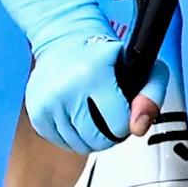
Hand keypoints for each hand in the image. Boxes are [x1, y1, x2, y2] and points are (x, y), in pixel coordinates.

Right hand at [24, 16, 155, 153]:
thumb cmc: (106, 56)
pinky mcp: (36, 112)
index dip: (127, 123)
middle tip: (111, 115)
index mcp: (92, 76)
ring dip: (92, 137)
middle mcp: (64, 90)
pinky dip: (74, 135)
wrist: (65, 40)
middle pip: (97, 140)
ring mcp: (46, 102)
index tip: (124, 110)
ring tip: (95, 114)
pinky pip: (62, 143)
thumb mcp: (141, 66)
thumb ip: (152, 95)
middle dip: (110, 134)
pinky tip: (78, 116)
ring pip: (79, 146)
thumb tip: (138, 127)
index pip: (118, 126)